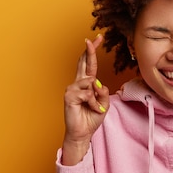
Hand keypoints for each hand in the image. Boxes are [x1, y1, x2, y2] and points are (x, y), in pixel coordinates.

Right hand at [62, 35, 109, 164]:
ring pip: (90, 81)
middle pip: (84, 63)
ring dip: (96, 97)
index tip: (96, 39)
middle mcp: (78, 83)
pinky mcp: (69, 96)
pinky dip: (92, 102)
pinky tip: (88, 108)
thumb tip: (98, 83)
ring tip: (94, 107)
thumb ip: (103, 93)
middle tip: (92, 39)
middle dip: (90, 51)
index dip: (92, 52)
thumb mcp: (104, 104)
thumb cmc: (91, 118)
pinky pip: (87, 93)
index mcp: (86, 84)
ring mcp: (72, 88)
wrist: (82, 133)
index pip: (89, 64)